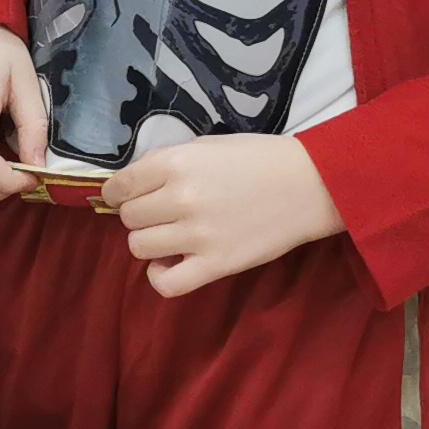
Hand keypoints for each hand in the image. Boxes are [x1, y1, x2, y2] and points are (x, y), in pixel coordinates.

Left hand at [103, 134, 344, 297]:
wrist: (309, 184)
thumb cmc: (258, 159)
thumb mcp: (206, 145)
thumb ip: (168, 163)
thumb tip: (133, 184)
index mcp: (176, 163)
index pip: (121, 185)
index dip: (118, 192)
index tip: (125, 196)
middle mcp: (181, 198)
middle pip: (130, 218)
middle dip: (142, 214)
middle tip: (162, 213)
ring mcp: (198, 235)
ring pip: (140, 247)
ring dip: (151, 241)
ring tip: (171, 235)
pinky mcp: (217, 265)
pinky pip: (166, 283)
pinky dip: (160, 276)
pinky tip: (171, 263)